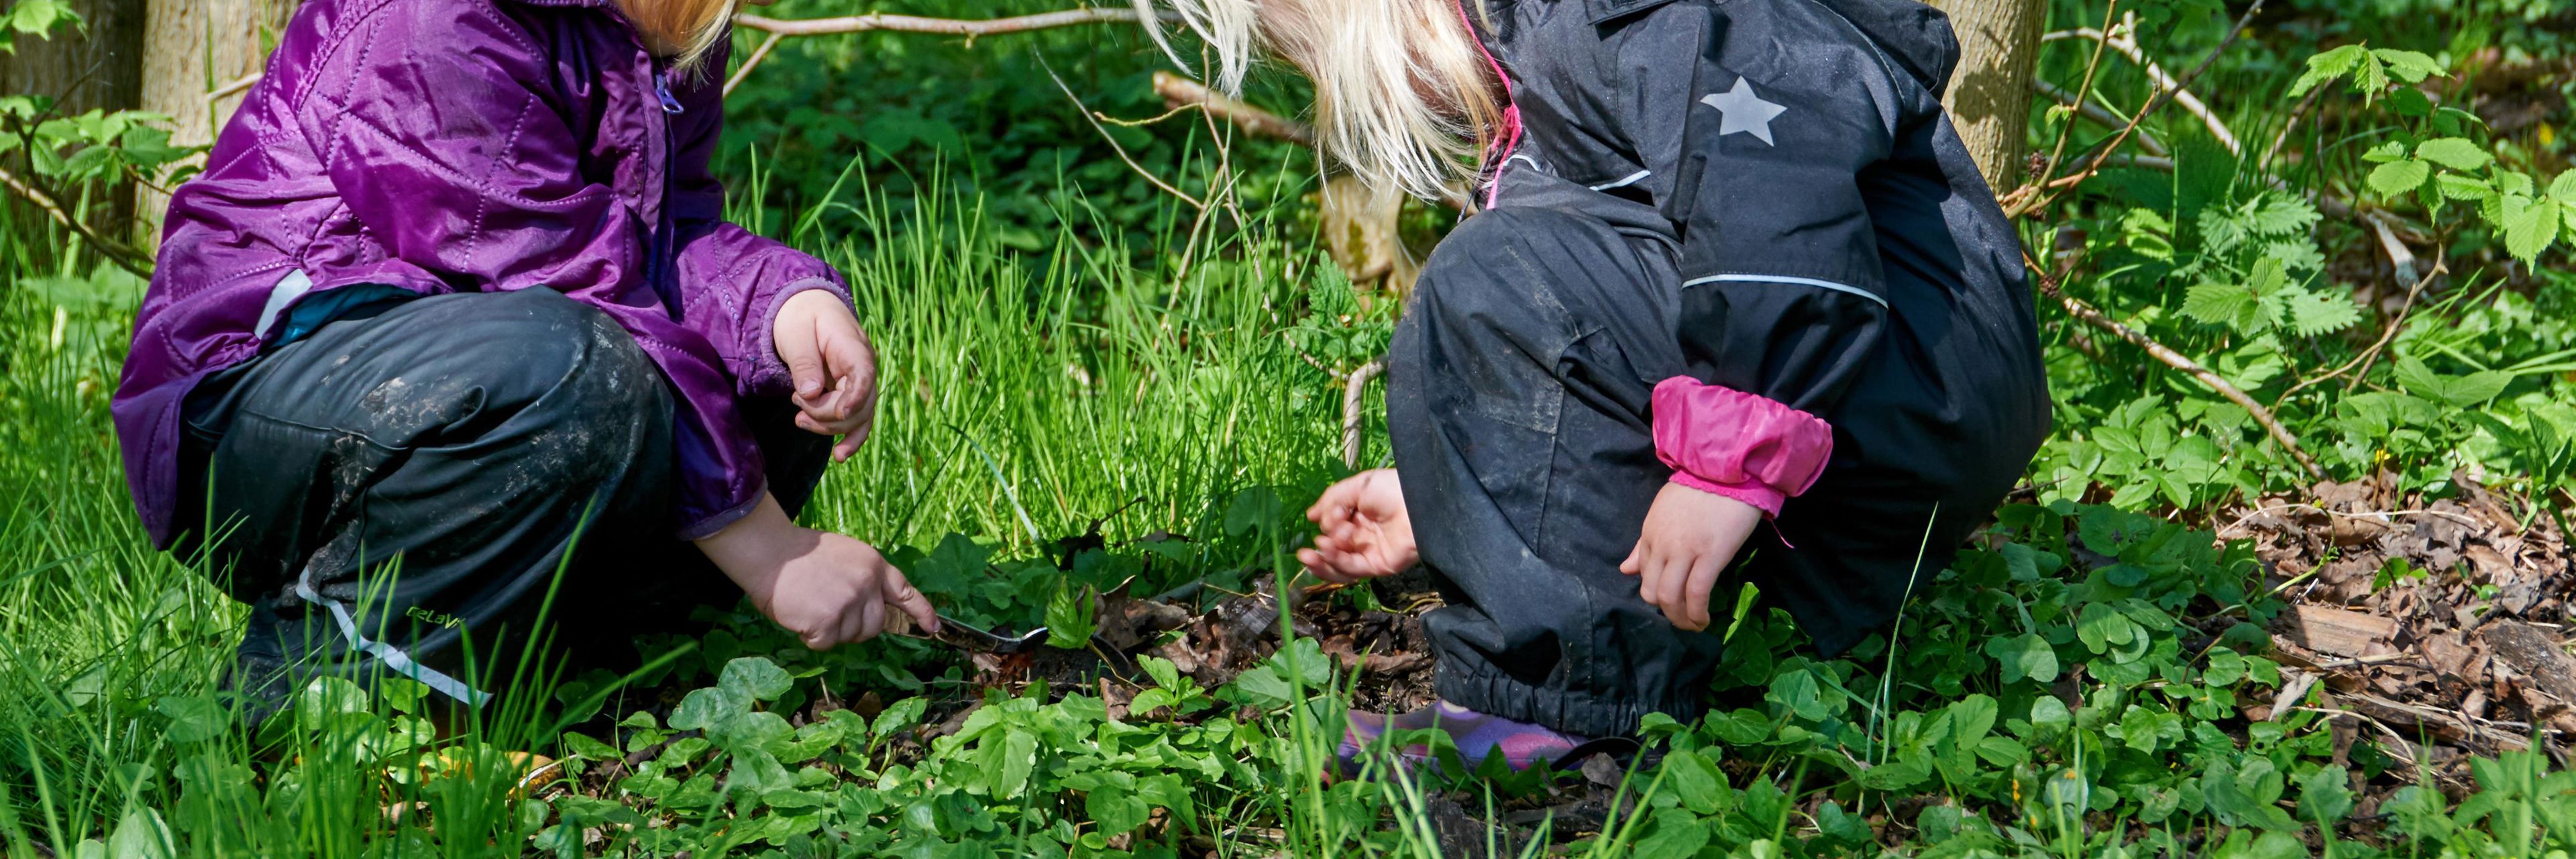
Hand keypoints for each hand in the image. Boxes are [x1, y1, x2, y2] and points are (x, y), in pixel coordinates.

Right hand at [696, 492, 938, 648]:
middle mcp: (867, 585)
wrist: (770, 553)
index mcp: (874, 565)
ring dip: (831, 630)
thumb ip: (864, 578)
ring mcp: (849, 604)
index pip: (905, 592)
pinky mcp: (828, 622)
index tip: (933, 627)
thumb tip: (874, 608)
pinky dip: (811, 635)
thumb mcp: (845, 555)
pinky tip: (801, 614)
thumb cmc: (801, 554)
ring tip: (811, 605)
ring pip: (850, 636)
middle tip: (829, 610)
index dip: (921, 611)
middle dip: (856, 626)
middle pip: (875, 626)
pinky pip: (826, 643)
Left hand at [773, 289, 878, 461]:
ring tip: (799, 420)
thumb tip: (811, 393)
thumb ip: (804, 362)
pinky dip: (848, 437)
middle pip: (859, 404)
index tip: (840, 412)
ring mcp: (860, 383)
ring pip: (857, 417)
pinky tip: (839, 456)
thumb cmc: (800, 318)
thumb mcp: (796, 334)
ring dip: (828, 427)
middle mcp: (863, 368)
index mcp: (853, 347)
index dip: (856, 396)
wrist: (806, 310)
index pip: (864, 375)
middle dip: (827, 414)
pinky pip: (855, 420)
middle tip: (796, 401)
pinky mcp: (851, 395)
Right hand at [1298, 469, 1417, 582]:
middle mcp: (1364, 535)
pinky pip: (1352, 569)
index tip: (1333, 514)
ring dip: (1323, 559)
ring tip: (1310, 554)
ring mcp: (1370, 552)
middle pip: (1335, 547)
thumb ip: (1331, 500)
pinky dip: (1335, 563)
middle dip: (1321, 546)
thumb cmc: (1391, 489)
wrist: (1417, 502)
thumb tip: (1310, 516)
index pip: (1335, 526)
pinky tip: (1325, 552)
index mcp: (1360, 515)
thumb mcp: (1357, 486)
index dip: (1329, 522)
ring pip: (1340, 564)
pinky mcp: (1377, 566)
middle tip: (1312, 545)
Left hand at [1619, 482, 1761, 630]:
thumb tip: (1624, 569)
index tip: (1673, 600)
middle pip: (1653, 592)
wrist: (1727, 470)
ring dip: (1681, 619)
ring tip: (1694, 625)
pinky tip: (1705, 619)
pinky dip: (1698, 612)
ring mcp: (1685, 550)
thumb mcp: (1662, 512)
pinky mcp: (1711, 554)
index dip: (1657, 593)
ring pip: (1671, 597)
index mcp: (1650, 534)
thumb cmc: (1699, 489)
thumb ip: (1644, 544)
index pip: (1643, 574)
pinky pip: (1697, 592)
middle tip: (1683, 619)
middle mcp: (1662, 545)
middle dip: (1667, 612)